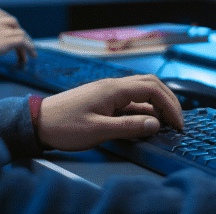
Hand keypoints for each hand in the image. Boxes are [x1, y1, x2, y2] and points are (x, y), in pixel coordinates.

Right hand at [0, 5, 35, 64]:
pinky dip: (29, 49)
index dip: (11, 27)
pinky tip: (29, 56)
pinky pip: (23, 42)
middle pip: (14, 24)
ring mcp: (3, 29)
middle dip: (20, 34)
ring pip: (21, 33)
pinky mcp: (6, 40)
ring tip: (29, 54)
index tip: (13, 34)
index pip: (4, 17)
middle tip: (23, 45)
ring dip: (26, 44)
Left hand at [37, 74, 185, 150]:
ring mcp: (108, 91)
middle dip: (168, 101)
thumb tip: (155, 124)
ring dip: (157, 103)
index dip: (170, 106)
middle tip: (178, 121)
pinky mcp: (103, 99)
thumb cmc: (64, 126)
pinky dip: (144, 108)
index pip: (152, 90)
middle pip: (150, 84)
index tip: (178, 123)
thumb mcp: (98, 130)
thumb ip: (129, 127)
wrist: (37, 122)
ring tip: (166, 121)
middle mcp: (113, 85)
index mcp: (114, 89)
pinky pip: (130, 98)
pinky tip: (145, 121)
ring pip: (141, 89)